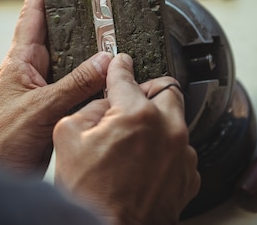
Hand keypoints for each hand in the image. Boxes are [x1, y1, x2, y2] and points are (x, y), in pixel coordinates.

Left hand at [0, 0, 112, 173]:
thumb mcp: (40, 108)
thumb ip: (74, 84)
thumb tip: (104, 60)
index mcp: (19, 62)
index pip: (31, 15)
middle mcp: (31, 70)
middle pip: (55, 32)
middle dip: (73, 12)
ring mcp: (43, 88)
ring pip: (69, 59)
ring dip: (87, 46)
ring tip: (111, 26)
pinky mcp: (53, 107)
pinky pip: (77, 83)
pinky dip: (92, 75)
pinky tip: (108, 72)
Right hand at [53, 53, 200, 224]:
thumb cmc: (90, 194)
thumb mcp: (68, 138)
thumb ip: (88, 108)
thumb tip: (104, 103)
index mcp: (137, 114)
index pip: (127, 75)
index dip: (120, 66)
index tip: (121, 62)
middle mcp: (167, 129)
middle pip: (167, 90)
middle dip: (149, 89)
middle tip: (132, 100)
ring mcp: (182, 154)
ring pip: (175, 122)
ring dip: (157, 123)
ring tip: (133, 143)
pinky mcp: (188, 175)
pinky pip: (180, 151)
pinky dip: (164, 151)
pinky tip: (144, 164)